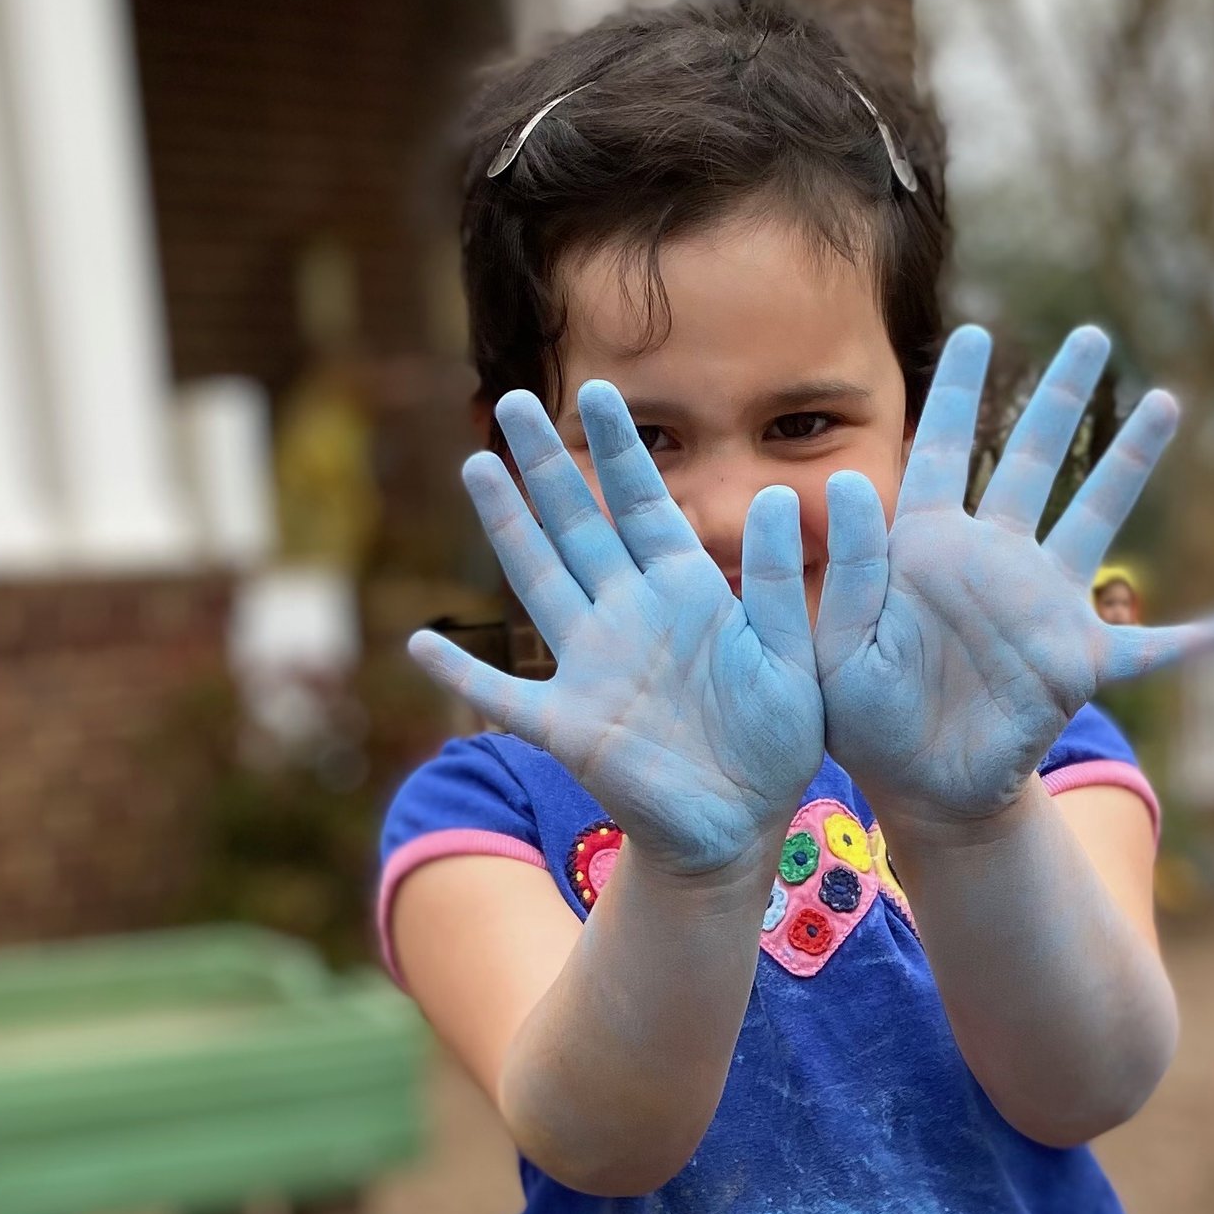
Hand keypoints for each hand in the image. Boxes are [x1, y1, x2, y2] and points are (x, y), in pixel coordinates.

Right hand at [407, 384, 820, 878]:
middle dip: (548, 462)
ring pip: (538, 578)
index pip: (644, 502)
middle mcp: (628, 614)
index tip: (599, 389)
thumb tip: (777, 497)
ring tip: (476, 467)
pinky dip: (460, 674)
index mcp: (684, 592)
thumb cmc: (775, 743)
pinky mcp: (567, 725)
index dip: (620, 448)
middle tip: (514, 397)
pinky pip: (502, 694)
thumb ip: (784, 584)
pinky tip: (418, 646)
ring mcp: (591, 666)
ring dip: (506, 526)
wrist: (739, 825)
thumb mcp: (794, 658)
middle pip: (577, 522)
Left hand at [812, 323, 1213, 837]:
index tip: (979, 332)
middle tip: (1092, 335)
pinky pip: (1154, 648)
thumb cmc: (865, 720)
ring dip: (1131, 460)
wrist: (920, 786)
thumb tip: (852, 484)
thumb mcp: (835, 647)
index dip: (959, 390)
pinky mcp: (1079, 660)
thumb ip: (847, 571)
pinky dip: (1202, 639)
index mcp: (929, 547)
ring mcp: (1043, 603)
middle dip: (1063, 395)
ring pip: (1095, 516)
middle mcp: (995, 558)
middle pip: (1031, 458)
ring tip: (1167, 401)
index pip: (941, 449)